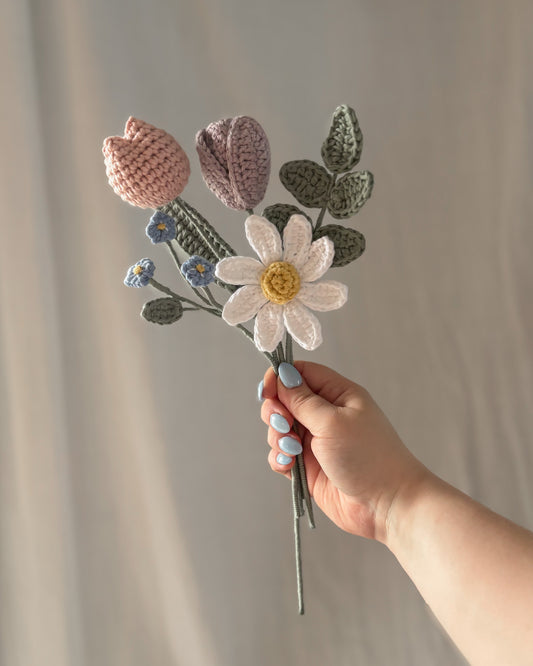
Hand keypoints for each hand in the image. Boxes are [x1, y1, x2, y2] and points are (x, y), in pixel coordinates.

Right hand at [260, 361, 428, 542]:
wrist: (386, 505)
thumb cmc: (368, 457)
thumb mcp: (333, 422)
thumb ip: (302, 400)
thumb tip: (282, 374)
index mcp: (337, 394)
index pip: (301, 373)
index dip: (279, 378)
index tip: (266, 392)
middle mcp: (325, 414)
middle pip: (285, 400)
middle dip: (276, 411)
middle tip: (284, 425)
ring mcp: (316, 440)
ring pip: (280, 428)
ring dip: (278, 437)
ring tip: (293, 450)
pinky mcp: (308, 465)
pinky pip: (282, 454)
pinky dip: (280, 457)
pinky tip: (290, 465)